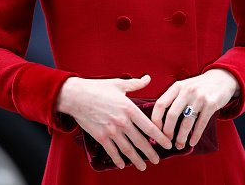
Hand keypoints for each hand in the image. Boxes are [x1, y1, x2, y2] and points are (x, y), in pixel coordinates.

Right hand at [56, 74, 171, 170]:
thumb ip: (135, 84)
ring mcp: (111, 131)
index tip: (167, 144)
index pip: (149, 126)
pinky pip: (112, 151)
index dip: (160, 137)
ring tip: (143, 166)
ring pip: (127, 149)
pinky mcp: (100, 137)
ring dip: (136, 159)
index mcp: (129, 108)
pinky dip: (118, 159)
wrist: (76, 96)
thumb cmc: (97, 88)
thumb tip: (148, 78)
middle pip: (140, 141)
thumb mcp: (118, 84)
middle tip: (157, 160)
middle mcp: (122, 122)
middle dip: (150, 152)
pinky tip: (122, 164)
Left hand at [151, 69, 239, 149]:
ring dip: (181, 137)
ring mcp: (199, 97)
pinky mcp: (211, 104)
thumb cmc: (198, 86)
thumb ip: (173, 98)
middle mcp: (187, 91)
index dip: (156, 119)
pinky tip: (192, 142)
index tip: (156, 130)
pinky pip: (200, 124)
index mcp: (177, 86)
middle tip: (167, 141)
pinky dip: (195, 136)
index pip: (160, 104)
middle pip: (172, 115)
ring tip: (179, 145)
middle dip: (168, 132)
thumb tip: (160, 120)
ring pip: (186, 123)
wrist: (221, 78)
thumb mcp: (184, 86)